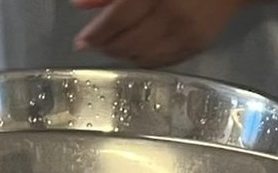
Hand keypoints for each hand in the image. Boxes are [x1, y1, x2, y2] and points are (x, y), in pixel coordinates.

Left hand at [73, 0, 245, 67]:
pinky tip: (136, 56)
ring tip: (113, 50)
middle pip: (131, 43)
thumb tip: (79, 5)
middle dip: (109, 47)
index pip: (118, 20)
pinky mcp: (197, 46)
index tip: (81, 43)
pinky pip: (166, 61)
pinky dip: (147, 61)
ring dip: (125, 56)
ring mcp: (186, 34)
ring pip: (147, 57)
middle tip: (95, 46)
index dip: (97, 34)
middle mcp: (171, 17)